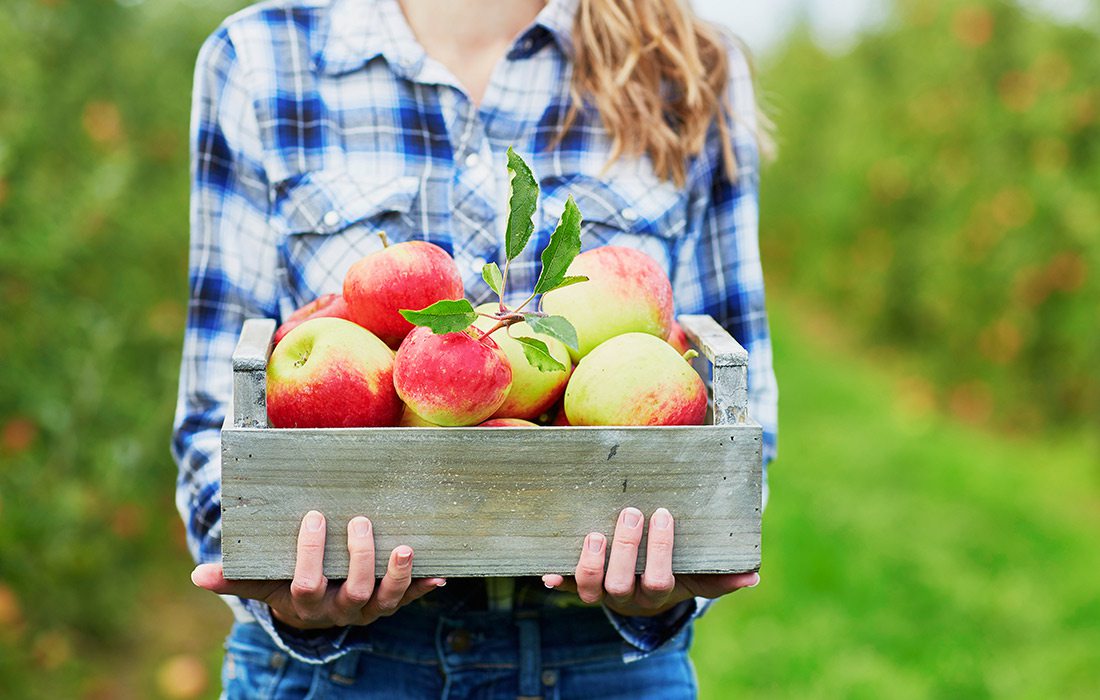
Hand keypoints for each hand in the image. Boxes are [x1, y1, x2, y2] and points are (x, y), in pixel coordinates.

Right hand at [191, 511, 444, 628]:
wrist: (315, 609)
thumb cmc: (286, 582)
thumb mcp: (262, 580)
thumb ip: (236, 576)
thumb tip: (198, 575)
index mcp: (306, 603)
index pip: (306, 584)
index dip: (310, 554)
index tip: (314, 517)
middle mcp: (340, 611)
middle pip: (352, 592)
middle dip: (359, 558)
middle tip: (360, 522)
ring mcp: (368, 609)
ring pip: (386, 599)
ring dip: (397, 576)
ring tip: (404, 547)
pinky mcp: (391, 602)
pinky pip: (411, 598)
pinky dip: (424, 586)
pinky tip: (440, 573)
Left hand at [542, 507, 758, 616]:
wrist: (640, 588)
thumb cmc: (673, 572)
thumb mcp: (697, 575)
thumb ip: (722, 576)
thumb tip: (753, 575)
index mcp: (655, 592)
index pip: (660, 579)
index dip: (659, 551)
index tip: (662, 514)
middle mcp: (625, 596)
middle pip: (622, 584)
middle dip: (626, 549)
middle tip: (630, 514)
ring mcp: (599, 591)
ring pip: (589, 588)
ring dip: (589, 563)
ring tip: (593, 534)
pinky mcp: (577, 582)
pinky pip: (563, 584)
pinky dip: (555, 578)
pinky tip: (547, 570)